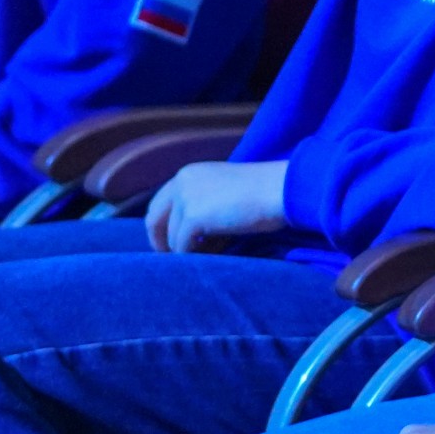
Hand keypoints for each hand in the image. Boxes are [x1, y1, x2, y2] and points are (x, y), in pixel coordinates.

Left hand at [143, 159, 290, 252]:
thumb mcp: (224, 193)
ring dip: (190, 251)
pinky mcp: (192, 217)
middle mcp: (181, 182)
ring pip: (172, 239)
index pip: (160, 204)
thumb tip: (192, 238)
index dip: (163, 227)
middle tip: (176, 259)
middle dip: (161, 242)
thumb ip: (203, 205)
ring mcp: (184, 198)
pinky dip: (198, 256)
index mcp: (188, 174)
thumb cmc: (263, 193)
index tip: (173, 246)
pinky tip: (219, 252)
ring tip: (216, 251)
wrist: (280, 189)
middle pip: (154, 220)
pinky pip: (183, 248)